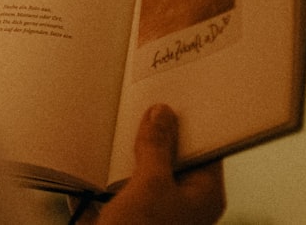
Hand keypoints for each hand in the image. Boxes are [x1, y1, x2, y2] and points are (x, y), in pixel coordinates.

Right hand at [76, 104, 225, 224]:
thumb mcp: (150, 184)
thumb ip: (157, 146)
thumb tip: (163, 114)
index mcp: (203, 194)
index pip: (205, 146)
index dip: (192, 120)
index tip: (176, 93)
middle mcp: (183, 201)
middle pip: (173, 154)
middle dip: (155, 131)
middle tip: (140, 100)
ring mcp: (155, 207)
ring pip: (146, 166)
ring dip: (130, 147)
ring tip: (117, 118)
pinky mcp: (129, 212)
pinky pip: (124, 180)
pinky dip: (112, 165)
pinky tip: (100, 147)